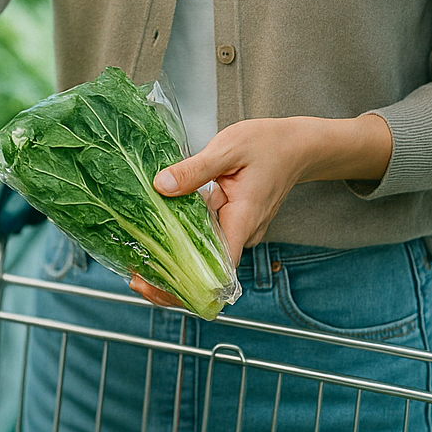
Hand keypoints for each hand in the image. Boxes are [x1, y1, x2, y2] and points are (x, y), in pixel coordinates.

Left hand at [128, 113, 392, 303]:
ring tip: (138, 260)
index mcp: (242, 221)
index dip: (185, 286)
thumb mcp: (228, 148)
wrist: (297, 146)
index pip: (216, 272)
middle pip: (205, 273)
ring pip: (203, 258)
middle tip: (134, 276)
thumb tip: (160, 186)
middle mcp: (241, 234)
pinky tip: (157, 236)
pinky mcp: (231, 223)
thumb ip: (194, 169)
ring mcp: (237, 231)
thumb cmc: (268, 144)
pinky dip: (182, 242)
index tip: (153, 284)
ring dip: (173, 264)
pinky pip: (205, 240)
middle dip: (170, 281)